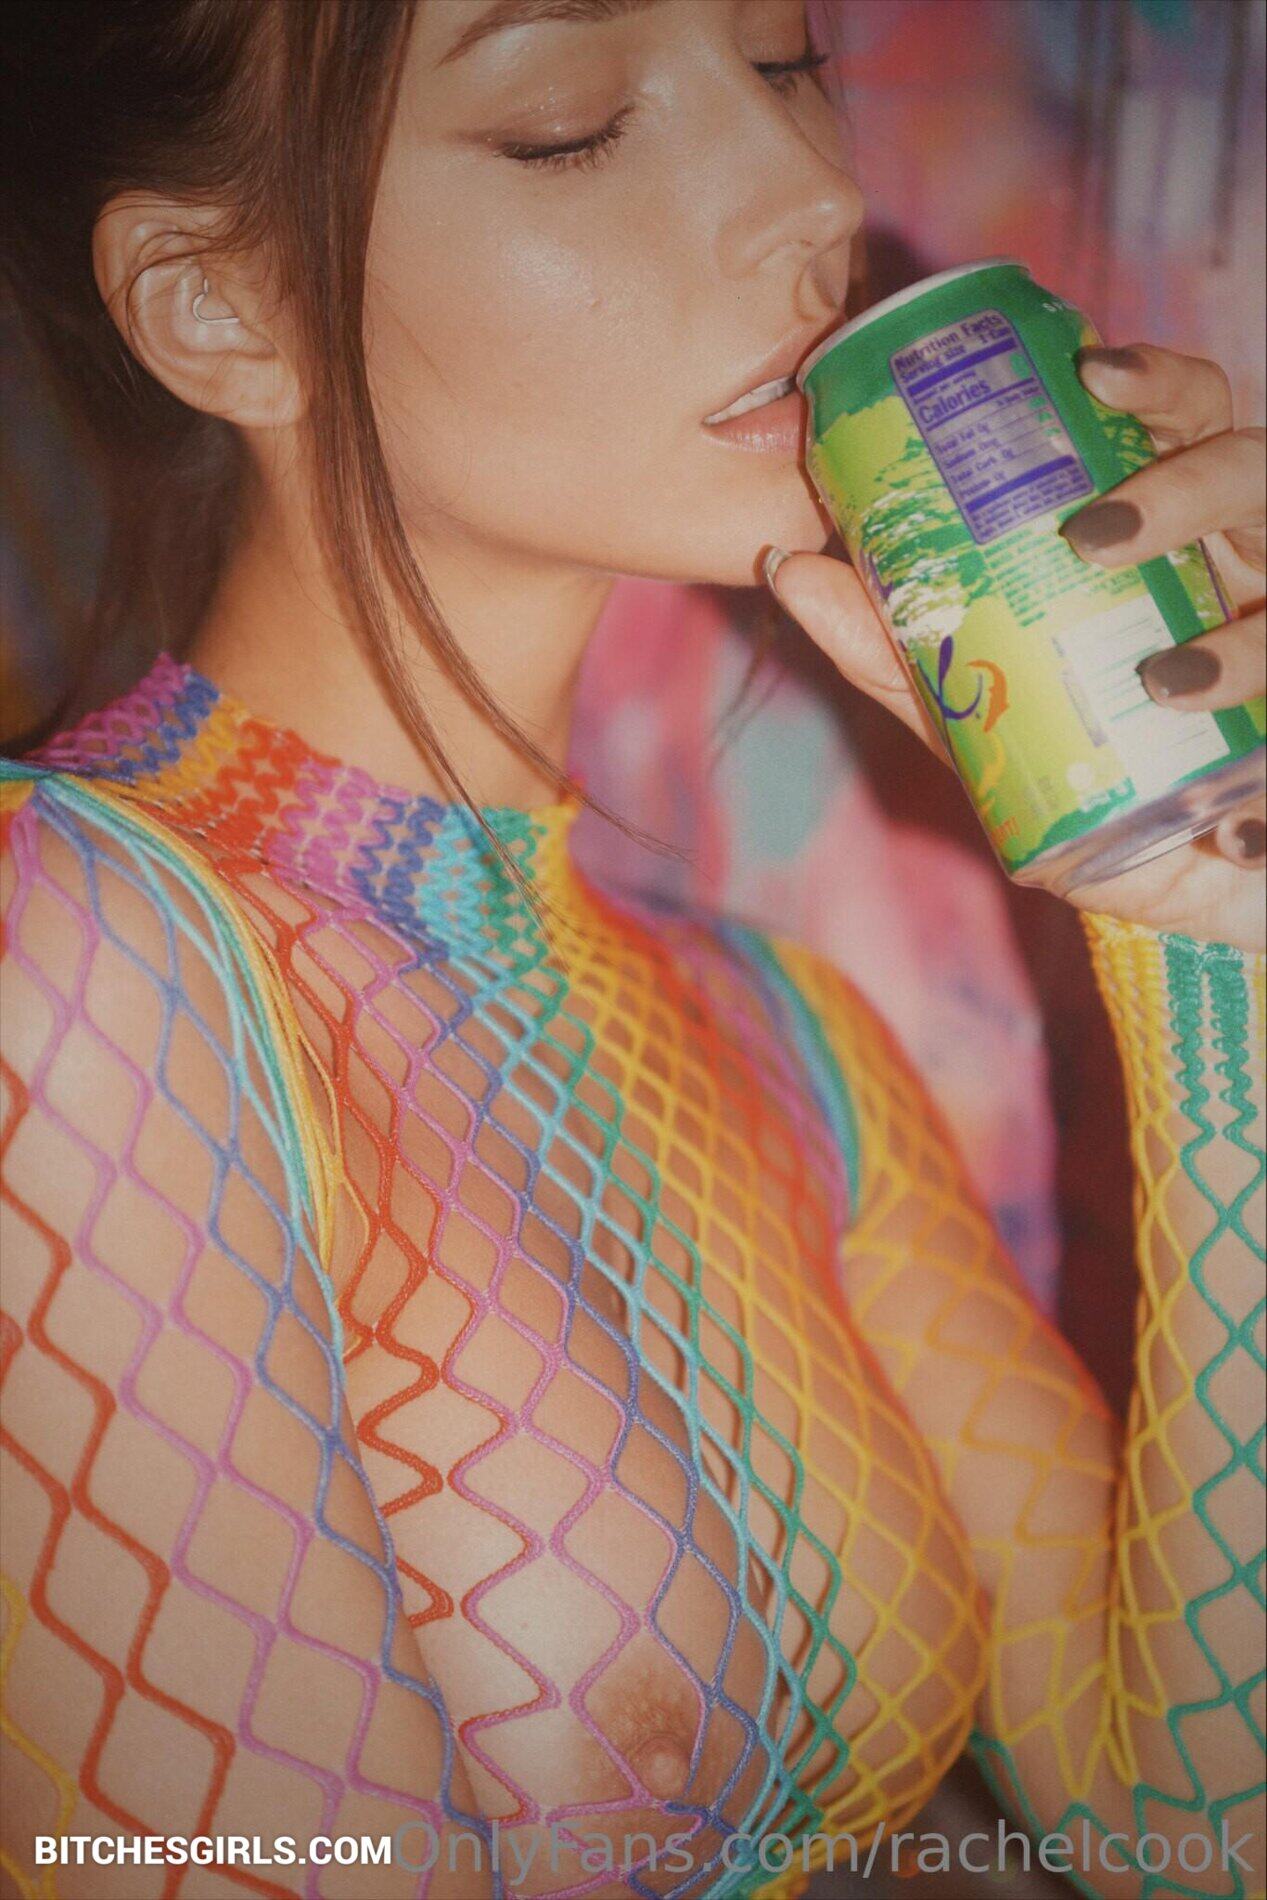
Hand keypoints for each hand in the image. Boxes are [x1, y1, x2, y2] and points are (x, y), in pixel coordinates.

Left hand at [767, 343, 1265, 951]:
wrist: (1203, 897)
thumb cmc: (1101, 789)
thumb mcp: (990, 727)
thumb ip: (901, 658)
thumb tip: (788, 567)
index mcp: (1180, 541)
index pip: (1186, 418)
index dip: (1154, 379)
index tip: (1088, 370)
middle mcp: (1253, 573)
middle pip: (1254, 469)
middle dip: (1187, 484)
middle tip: (1094, 533)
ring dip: (1241, 640)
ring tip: (1165, 681)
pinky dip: (1265, 805)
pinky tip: (1235, 834)